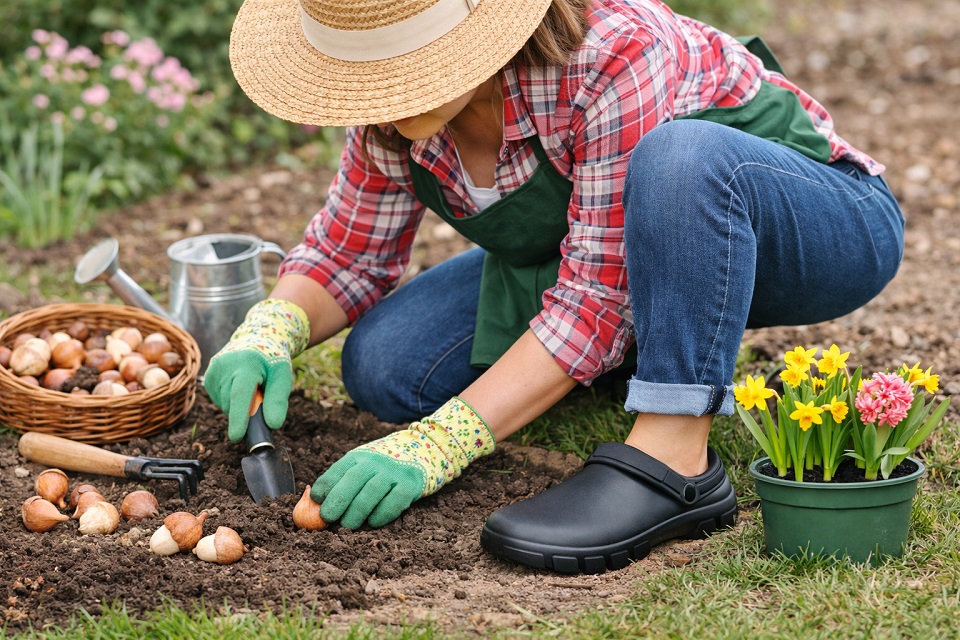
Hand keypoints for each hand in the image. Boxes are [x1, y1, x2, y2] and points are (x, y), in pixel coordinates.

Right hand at [203, 298, 309, 441]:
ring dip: (238, 405)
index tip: (236, 437)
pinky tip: (238, 385)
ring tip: (249, 386)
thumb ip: (278, 400)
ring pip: (225, 405)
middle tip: (259, 394)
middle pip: (233, 404)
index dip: (239, 418)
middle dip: (246, 411)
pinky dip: (230, 399)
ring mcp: (214, 370)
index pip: (240, 395)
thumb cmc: (272, 361)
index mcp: (247, 364)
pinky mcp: (208, 376)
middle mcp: (226, 365)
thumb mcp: (283, 377)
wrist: (257, 340)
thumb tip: (273, 424)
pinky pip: (219, 400)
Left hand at [311, 397, 494, 527]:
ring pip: (371, 494)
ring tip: (349, 525)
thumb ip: (342, 481)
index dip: (324, 488)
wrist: (426, 450)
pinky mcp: (411, 485)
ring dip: (357, 513)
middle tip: (329, 519)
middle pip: (352, 482)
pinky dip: (382, 515)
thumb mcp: (364, 465)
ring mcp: (394, 472)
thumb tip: (315, 504)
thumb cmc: (385, 467)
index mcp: (359, 456)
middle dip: (337, 503)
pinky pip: (394, 502)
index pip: (337, 471)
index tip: (318, 502)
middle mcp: (376, 461)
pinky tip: (374, 522)